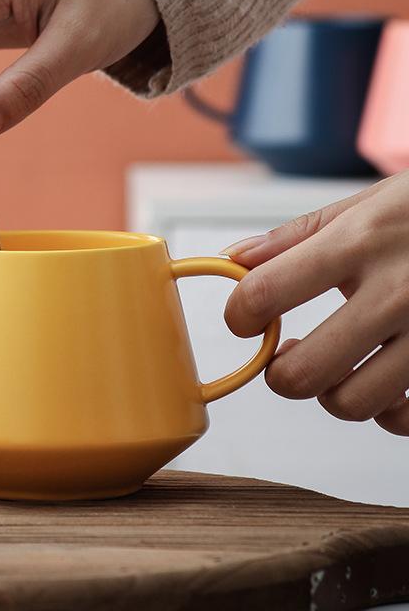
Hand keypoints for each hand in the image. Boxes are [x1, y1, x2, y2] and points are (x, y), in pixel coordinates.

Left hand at [223, 171, 408, 433]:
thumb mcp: (366, 205)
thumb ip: (294, 237)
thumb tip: (233, 260)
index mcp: (358, 243)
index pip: (264, 293)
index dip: (239, 315)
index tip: (245, 319)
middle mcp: (396, 293)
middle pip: (302, 373)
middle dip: (279, 372)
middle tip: (286, 355)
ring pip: (352, 404)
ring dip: (331, 392)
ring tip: (337, 364)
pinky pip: (407, 420)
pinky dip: (387, 411)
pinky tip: (384, 381)